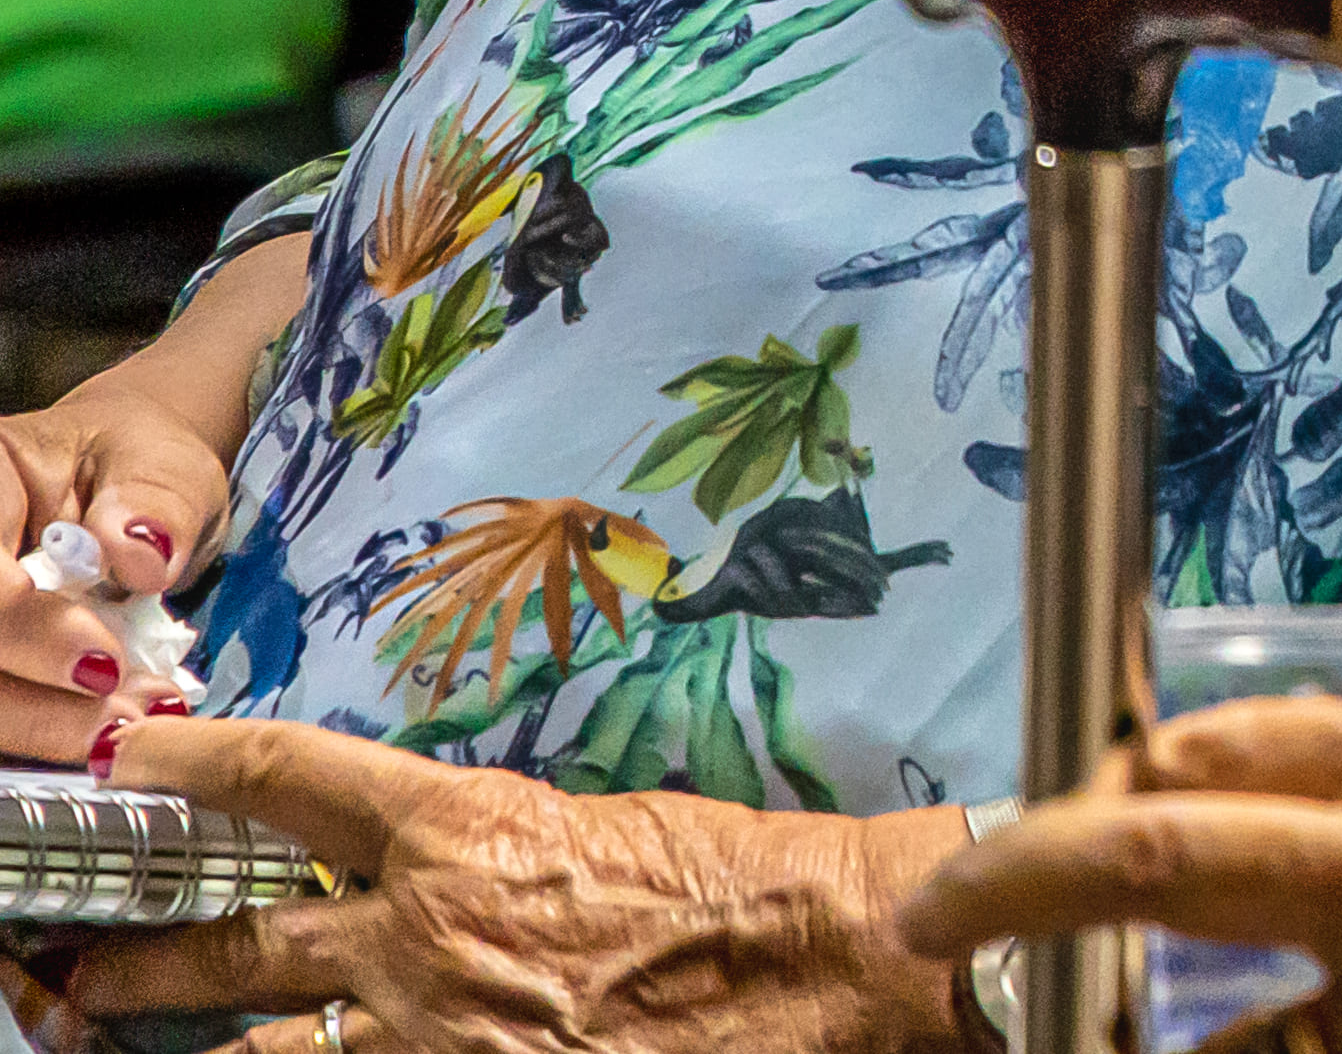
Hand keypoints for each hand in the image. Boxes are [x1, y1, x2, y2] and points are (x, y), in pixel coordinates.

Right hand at [0, 351, 246, 758]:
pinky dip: (44, 729)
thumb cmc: (134, 468)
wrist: (123, 493)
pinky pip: (0, 712)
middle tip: (128, 720)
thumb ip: (155, 501)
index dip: (27, 630)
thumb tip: (142, 554)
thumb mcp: (162, 464)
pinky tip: (104, 731)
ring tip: (128, 727)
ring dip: (43, 726)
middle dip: (38, 703)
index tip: (104, 667)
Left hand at [58, 721, 964, 1051]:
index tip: (135, 750)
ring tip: (142, 1043)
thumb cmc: (743, 875)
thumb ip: (503, 849)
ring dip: (213, 1047)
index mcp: (465, 834)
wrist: (830, 960)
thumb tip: (451, 870)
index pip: (296, 781)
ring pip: (278, 1053)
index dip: (202, 759)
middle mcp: (424, 938)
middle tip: (79, 964)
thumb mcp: (611, 825)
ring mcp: (439, 1037)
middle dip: (145, 958)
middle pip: (242, 947)